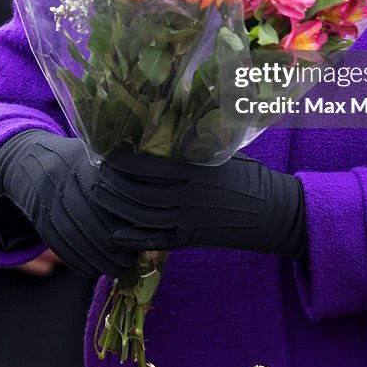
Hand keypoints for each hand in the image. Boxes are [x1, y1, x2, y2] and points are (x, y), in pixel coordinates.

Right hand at [0, 130, 151, 278]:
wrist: (28, 160)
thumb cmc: (75, 160)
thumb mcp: (95, 156)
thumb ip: (118, 176)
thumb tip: (149, 209)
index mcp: (82, 161)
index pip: (106, 199)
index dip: (124, 222)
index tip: (141, 238)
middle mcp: (62, 180)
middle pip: (89, 221)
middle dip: (112, 248)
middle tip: (130, 261)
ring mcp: (47, 200)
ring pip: (73, 237)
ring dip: (96, 260)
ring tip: (116, 269)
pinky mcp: (38, 218)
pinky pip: (58, 245)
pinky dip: (77, 262)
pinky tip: (93, 269)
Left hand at [95, 151, 306, 259]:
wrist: (270, 211)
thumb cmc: (247, 174)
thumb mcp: (223, 153)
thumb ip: (195, 144)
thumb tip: (168, 124)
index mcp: (196, 172)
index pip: (149, 167)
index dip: (123, 162)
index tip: (107, 152)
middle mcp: (188, 198)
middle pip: (139, 193)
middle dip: (113, 184)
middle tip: (97, 173)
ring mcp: (188, 221)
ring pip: (142, 217)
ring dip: (116, 207)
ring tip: (100, 196)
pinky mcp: (189, 239)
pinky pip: (154, 242)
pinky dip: (131, 239)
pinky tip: (113, 233)